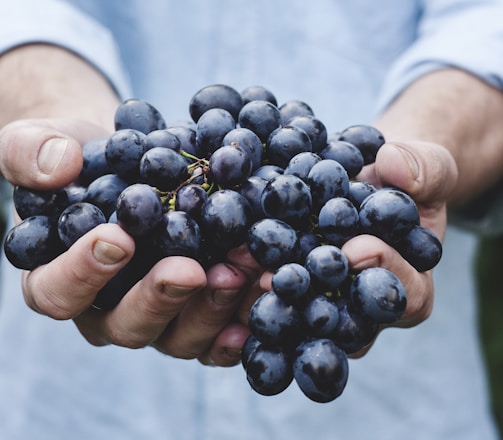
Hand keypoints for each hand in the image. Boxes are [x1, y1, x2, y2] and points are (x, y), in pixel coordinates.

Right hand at [0, 118, 262, 366]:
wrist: (133, 164)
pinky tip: (263, 295)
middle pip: (127, 325)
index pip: (58, 292)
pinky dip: (241, 321)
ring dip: (211, 309)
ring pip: (179, 337)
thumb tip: (58, 166)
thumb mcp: (42, 142)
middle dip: (160, 298)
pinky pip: (218, 334)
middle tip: (190, 270)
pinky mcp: (197, 313)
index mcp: (60, 279)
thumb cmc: (83, 160)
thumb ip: (30, 151)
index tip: (118, 238)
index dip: (83, 273)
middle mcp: (109, 309)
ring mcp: (158, 317)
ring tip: (240, 271)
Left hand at [255, 140, 457, 356]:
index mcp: (410, 287)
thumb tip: (395, 166)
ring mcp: (325, 302)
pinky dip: (247, 281)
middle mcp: (364, 308)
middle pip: (343, 319)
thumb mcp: (428, 167)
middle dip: (313, 297)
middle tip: (281, 278)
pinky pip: (272, 293)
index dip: (384, 273)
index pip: (405, 295)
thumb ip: (425, 169)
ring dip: (270, 297)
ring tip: (242, 272)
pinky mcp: (292, 288)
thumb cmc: (404, 181)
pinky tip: (224, 264)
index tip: (357, 248)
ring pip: (300, 314)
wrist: (370, 180)